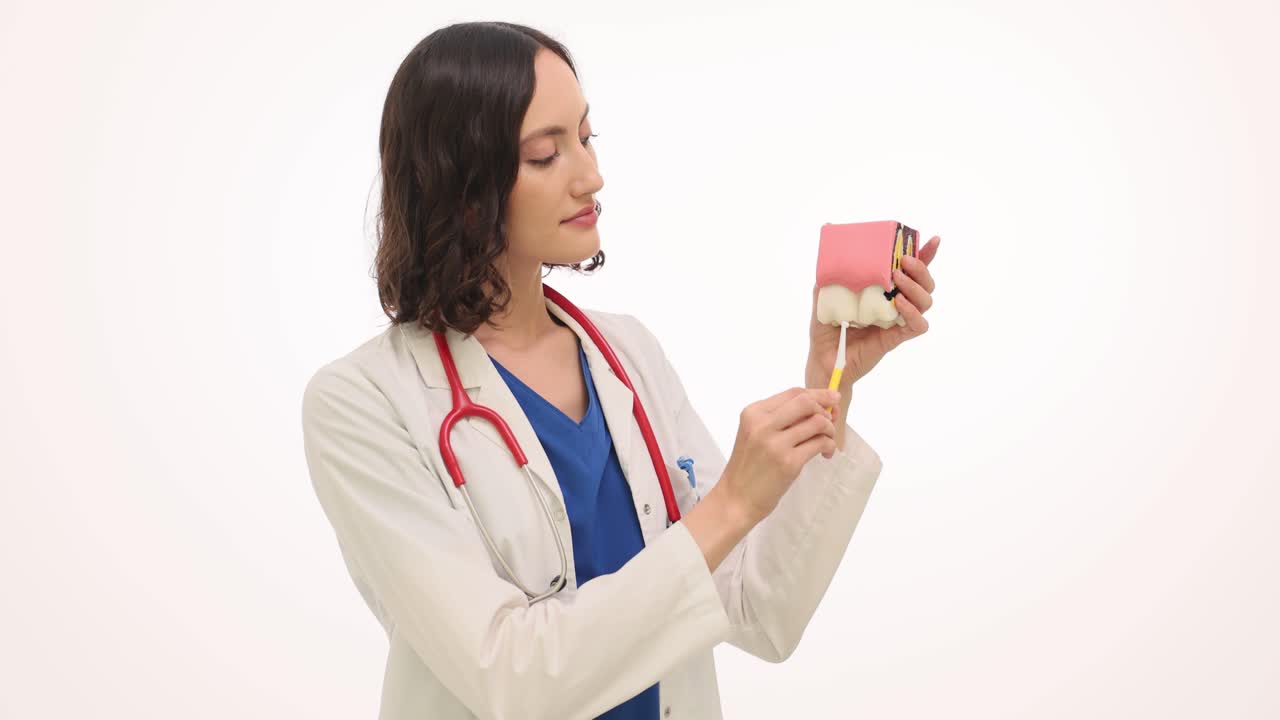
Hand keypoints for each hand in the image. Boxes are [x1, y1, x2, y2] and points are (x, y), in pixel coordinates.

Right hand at [719, 387, 840, 524]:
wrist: (736, 498)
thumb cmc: (747, 467)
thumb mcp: (754, 434)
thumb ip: (779, 419)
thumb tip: (817, 406)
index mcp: (753, 412)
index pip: (793, 392)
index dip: (817, 394)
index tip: (832, 401)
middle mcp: (763, 424)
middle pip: (806, 402)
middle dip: (826, 408)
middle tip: (832, 420)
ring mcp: (776, 443)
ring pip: (817, 422)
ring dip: (829, 429)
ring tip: (827, 441)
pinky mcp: (789, 462)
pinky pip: (820, 443)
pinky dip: (829, 446)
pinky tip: (825, 454)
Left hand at [806, 235, 940, 389]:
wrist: (824, 360)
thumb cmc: (826, 329)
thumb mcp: (824, 296)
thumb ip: (828, 276)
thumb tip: (829, 249)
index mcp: (884, 290)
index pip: (910, 271)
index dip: (925, 255)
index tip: (933, 240)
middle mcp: (896, 304)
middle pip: (925, 284)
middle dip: (921, 268)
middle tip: (903, 262)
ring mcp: (898, 321)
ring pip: (926, 302)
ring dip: (915, 286)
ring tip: (897, 280)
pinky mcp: (896, 338)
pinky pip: (918, 325)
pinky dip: (913, 312)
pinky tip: (899, 304)